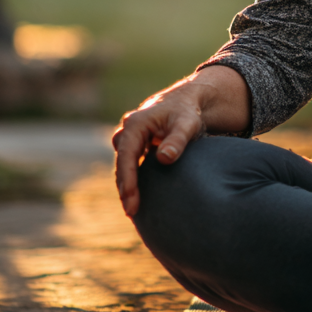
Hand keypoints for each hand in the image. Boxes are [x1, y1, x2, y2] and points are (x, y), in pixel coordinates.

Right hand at [112, 64, 249, 216]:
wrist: (189, 101)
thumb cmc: (188, 112)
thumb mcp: (187, 124)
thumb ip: (177, 140)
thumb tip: (164, 159)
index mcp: (136, 124)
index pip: (127, 155)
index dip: (128, 178)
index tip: (130, 198)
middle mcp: (128, 129)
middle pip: (122, 162)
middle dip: (124, 186)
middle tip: (132, 211)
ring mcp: (132, 136)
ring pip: (125, 163)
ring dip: (126, 183)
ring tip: (133, 208)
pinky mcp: (138, 143)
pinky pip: (131, 163)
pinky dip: (133, 177)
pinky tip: (139, 194)